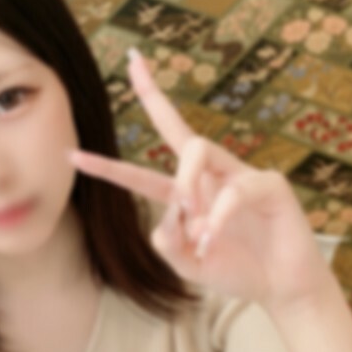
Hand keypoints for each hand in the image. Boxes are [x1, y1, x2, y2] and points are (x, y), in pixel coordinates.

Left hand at [68, 48, 330, 308]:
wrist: (280, 288)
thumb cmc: (235, 270)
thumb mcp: (188, 264)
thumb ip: (167, 244)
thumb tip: (165, 219)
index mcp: (186, 196)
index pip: (143, 173)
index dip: (108, 166)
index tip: (71, 155)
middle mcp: (210, 177)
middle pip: (177, 128)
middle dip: (153, 95)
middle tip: (134, 63)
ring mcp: (238, 176)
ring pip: (197, 149)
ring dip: (185, 183)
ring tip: (193, 221)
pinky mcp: (268, 185)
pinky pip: (234, 190)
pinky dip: (218, 217)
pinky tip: (213, 239)